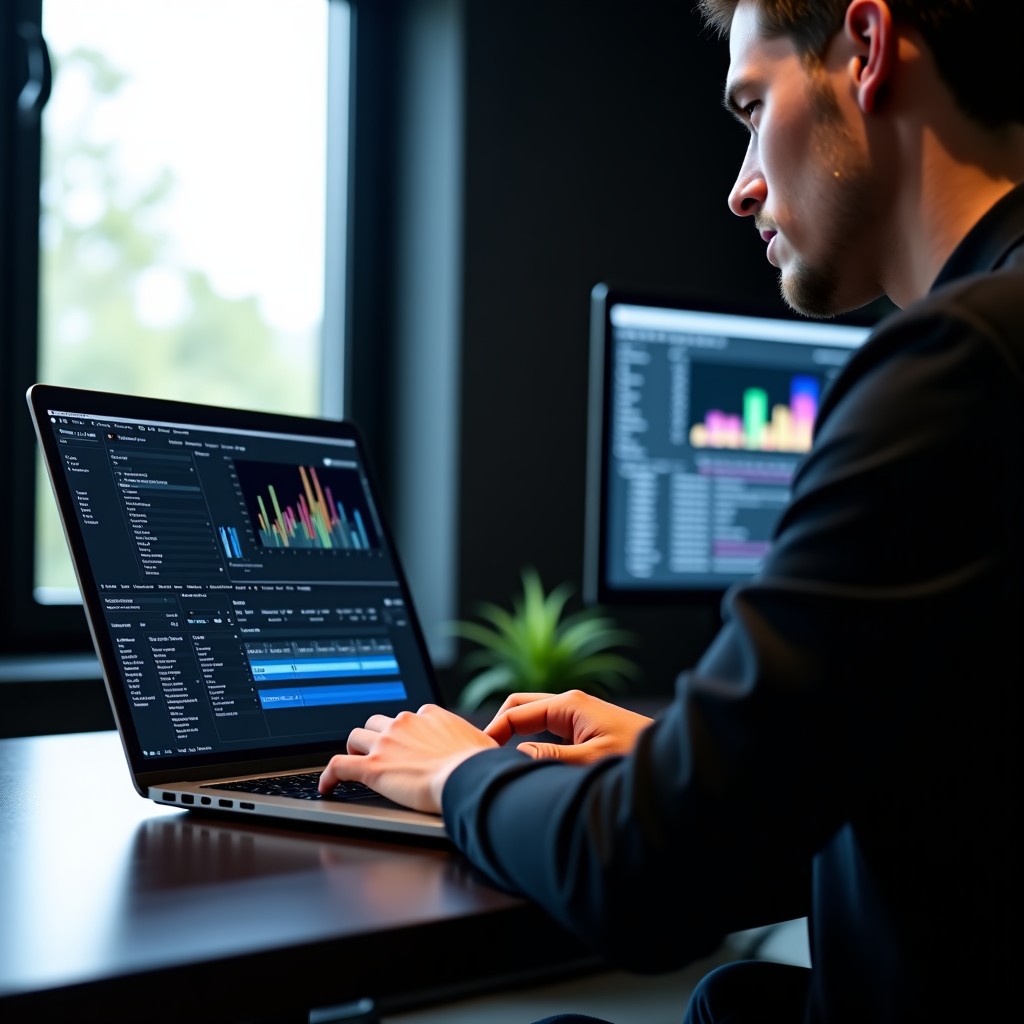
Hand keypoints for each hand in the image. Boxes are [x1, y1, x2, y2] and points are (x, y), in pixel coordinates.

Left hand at [318, 704, 497, 813]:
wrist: (467, 777)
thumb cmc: (480, 765)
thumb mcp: (483, 744)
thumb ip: (475, 742)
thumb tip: (486, 752)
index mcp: (430, 715)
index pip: (409, 716)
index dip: (405, 732)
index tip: (405, 744)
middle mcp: (405, 722)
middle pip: (378, 722)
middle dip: (376, 735)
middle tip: (378, 752)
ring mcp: (386, 743)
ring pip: (356, 736)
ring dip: (354, 749)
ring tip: (354, 763)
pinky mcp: (371, 766)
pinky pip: (339, 765)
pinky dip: (329, 775)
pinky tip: (327, 786)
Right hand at [483, 689, 652, 763]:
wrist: (668, 757)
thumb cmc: (635, 756)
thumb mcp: (588, 761)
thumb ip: (549, 758)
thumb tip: (516, 755)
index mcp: (568, 704)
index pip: (516, 711)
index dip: (493, 731)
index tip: (479, 755)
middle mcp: (570, 703)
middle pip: (520, 705)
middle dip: (499, 725)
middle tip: (484, 753)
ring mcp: (577, 714)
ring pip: (532, 716)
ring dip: (514, 732)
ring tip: (499, 759)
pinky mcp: (583, 727)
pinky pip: (547, 727)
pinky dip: (531, 739)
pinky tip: (527, 760)